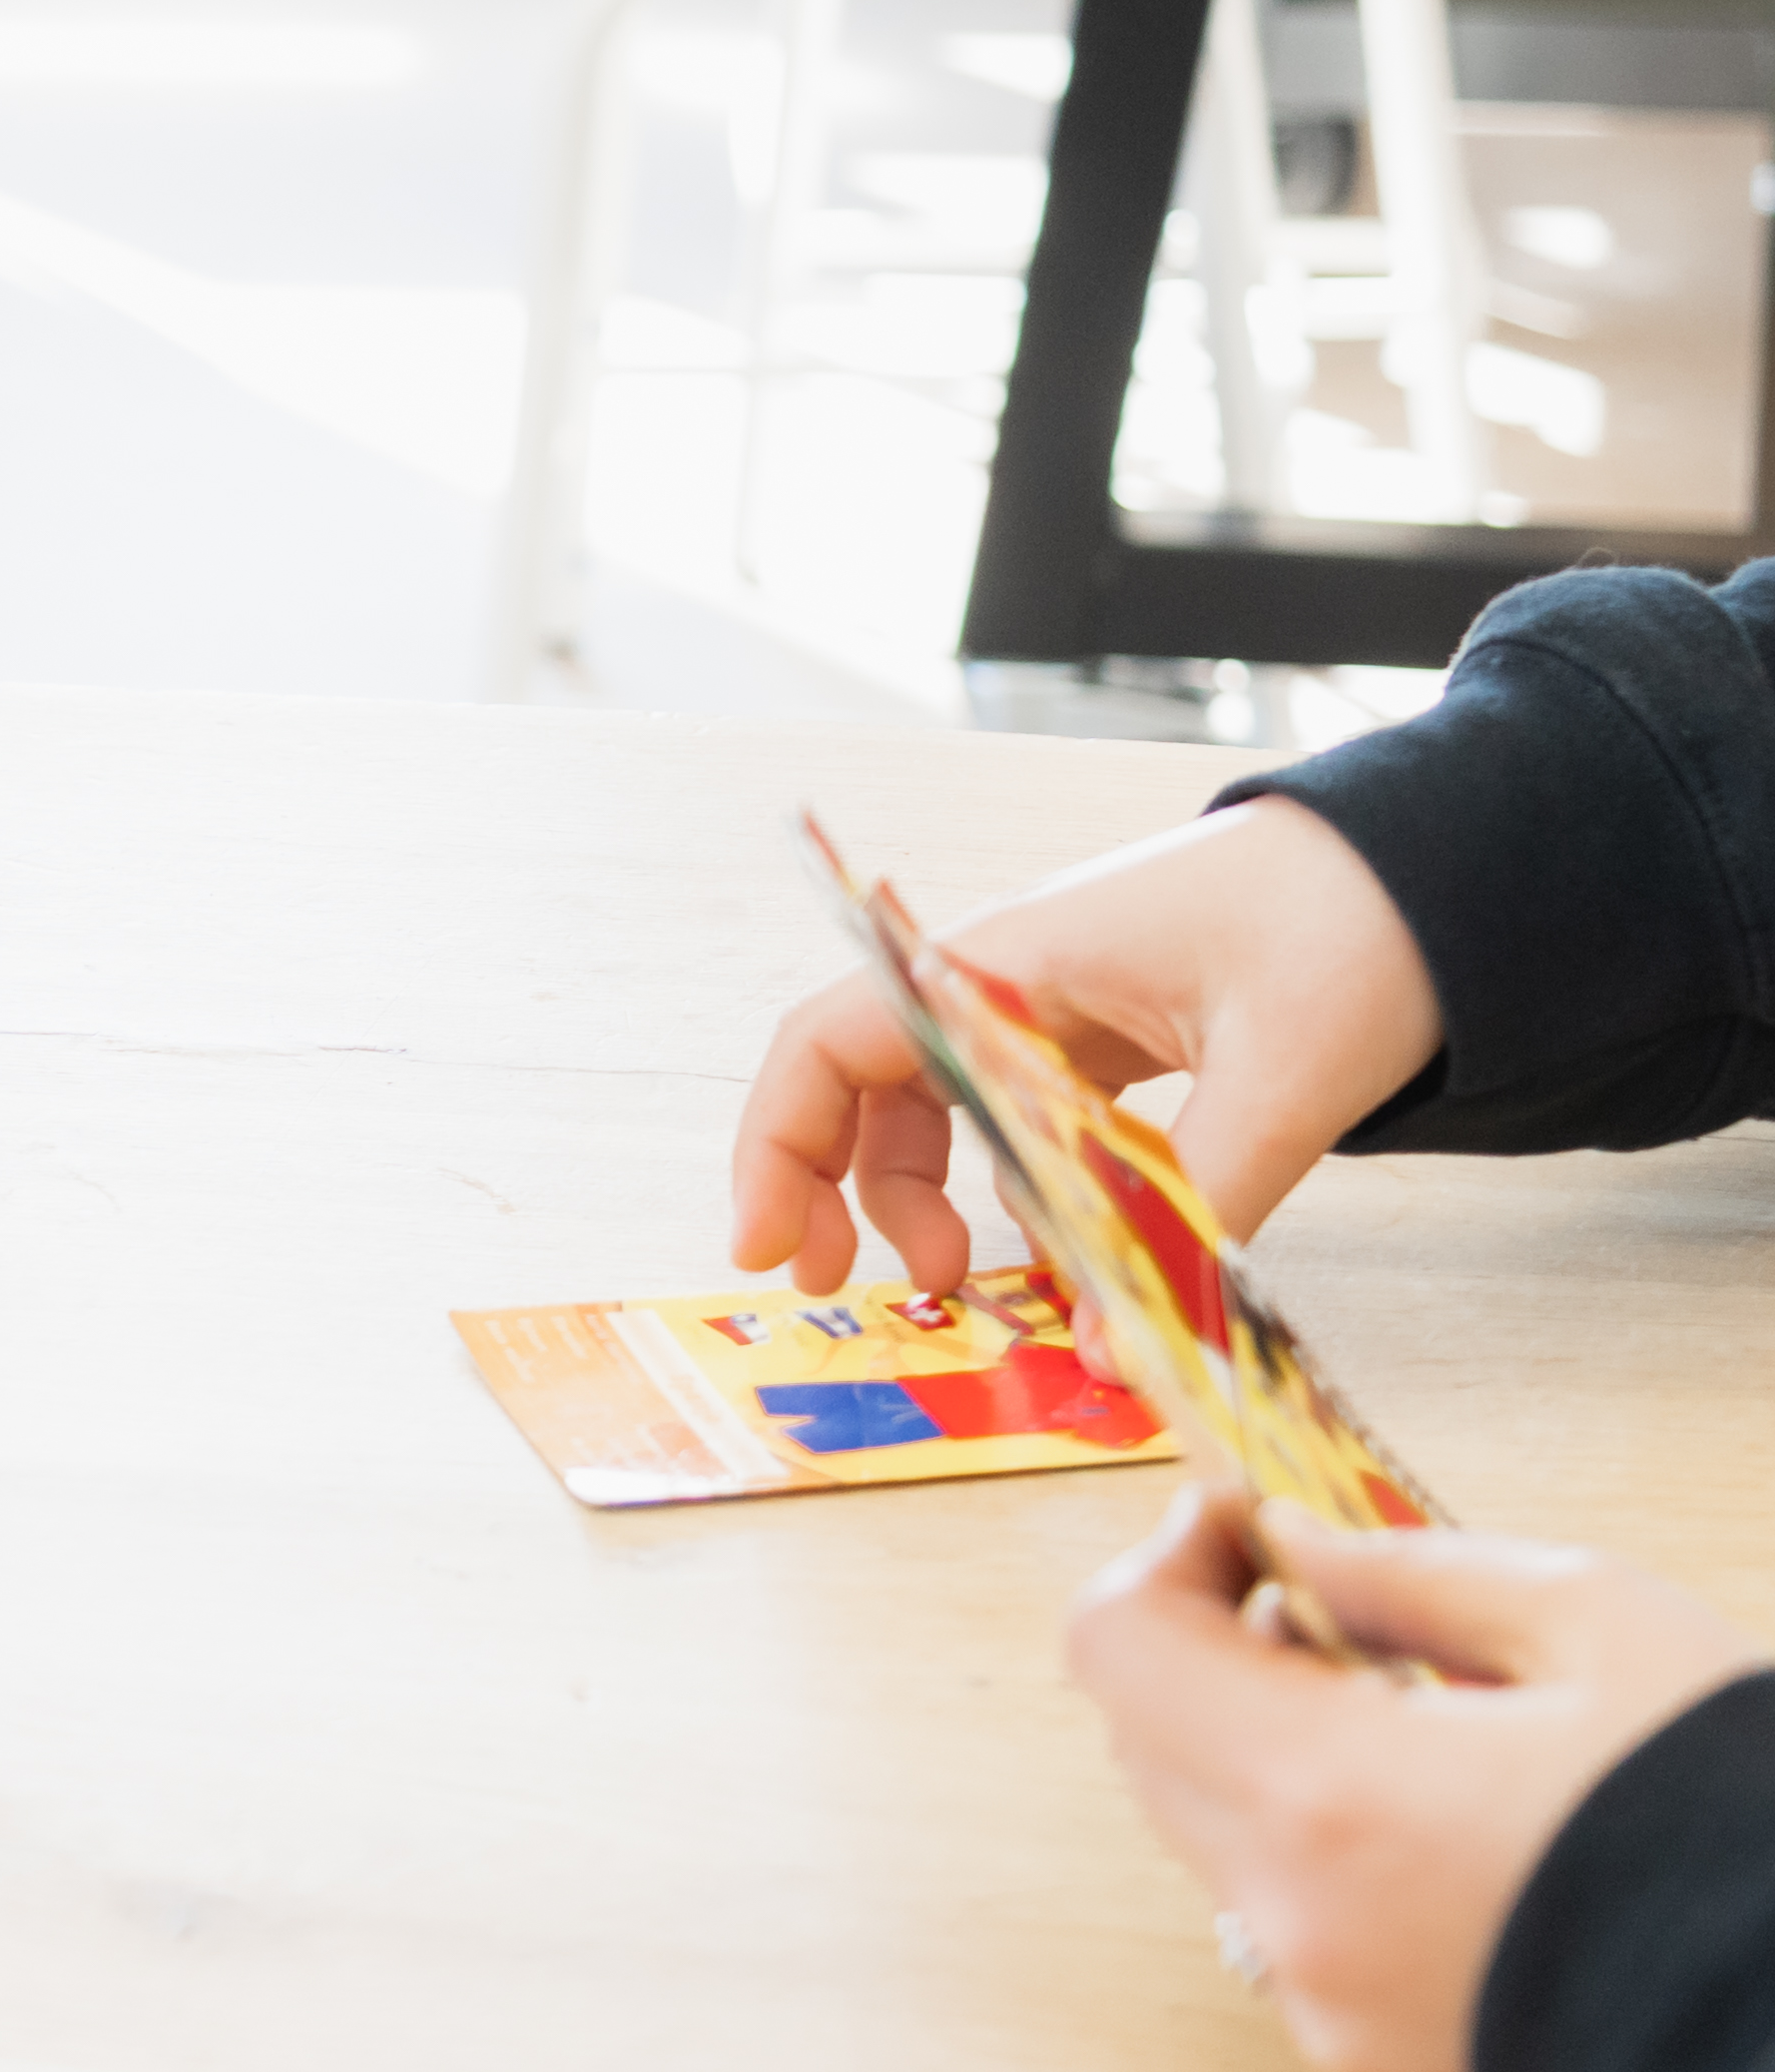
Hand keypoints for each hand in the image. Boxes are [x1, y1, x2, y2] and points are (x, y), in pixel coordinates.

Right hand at [729, 797, 1438, 1292]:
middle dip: (841, 1193)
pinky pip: (1024, 1126)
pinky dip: (1019, 1195)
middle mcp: (1009, 981)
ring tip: (975, 1285)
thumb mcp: (1282, 1076)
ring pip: (943, 1115)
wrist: (1448, 867)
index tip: (771, 1249)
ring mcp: (1058, 1011)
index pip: (833, 1042)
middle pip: (867, 1087)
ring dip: (931, 1202)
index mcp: (1011, 959)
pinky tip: (1065, 1250)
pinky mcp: (1111, 1043)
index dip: (779, 1146)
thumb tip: (1112, 1351)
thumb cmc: (1354, 929)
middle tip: (854, 1291)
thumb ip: (1194, 1213)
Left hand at [1071, 1497, 1762, 2070]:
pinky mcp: (1385, 2060)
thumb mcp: (1603, 1632)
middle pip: (1154, 1743)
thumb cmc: (1744, 1830)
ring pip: (1228, 1842)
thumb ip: (1413, 1574)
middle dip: (1218, 1651)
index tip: (1244, 1526)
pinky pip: (1307, 1930)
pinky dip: (1340, 1858)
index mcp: (1331, 1799)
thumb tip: (1302, 1545)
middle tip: (1335, 1611)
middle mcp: (1301, 1922)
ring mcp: (1336, 2011)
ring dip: (1279, 1759)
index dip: (1168, 1560)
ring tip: (1427, 1727)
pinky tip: (1460, 1828)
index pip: (1121, 1647)